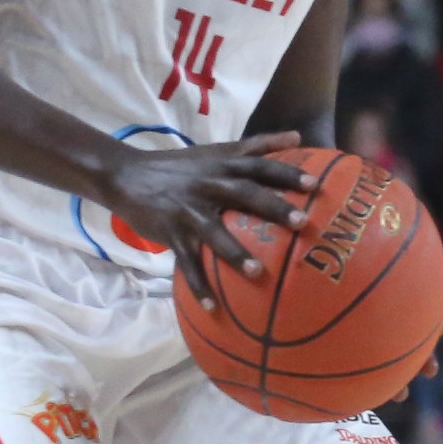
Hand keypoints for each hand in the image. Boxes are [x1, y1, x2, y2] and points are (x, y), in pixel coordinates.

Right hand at [101, 132, 311, 308]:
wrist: (127, 175)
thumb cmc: (181, 166)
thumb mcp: (217, 150)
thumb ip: (256, 146)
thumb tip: (297, 135)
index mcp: (223, 165)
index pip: (260, 165)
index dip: (287, 174)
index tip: (315, 185)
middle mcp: (209, 184)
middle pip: (245, 195)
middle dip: (274, 208)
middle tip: (303, 222)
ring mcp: (189, 210)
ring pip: (215, 233)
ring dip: (236, 254)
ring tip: (258, 273)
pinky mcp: (171, 232)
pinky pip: (187, 263)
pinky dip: (199, 286)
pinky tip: (213, 307)